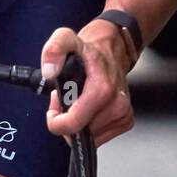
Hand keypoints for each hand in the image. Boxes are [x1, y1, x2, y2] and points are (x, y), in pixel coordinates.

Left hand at [40, 22, 133, 147]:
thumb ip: (54, 50)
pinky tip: (90, 108)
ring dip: (79, 122)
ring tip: (79, 100)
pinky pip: (100, 136)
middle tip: (68, 96)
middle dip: (67, 118)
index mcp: (102, 89)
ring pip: (90, 136)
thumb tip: (49, 72)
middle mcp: (117, 104)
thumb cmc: (89, 50)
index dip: (56, 120)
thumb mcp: (65, 39)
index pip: (73, 124)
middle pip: (80, 132)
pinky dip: (90, 125)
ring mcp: (123, 113)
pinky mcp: (126, 120)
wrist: (113, 49)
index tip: (56, 105)